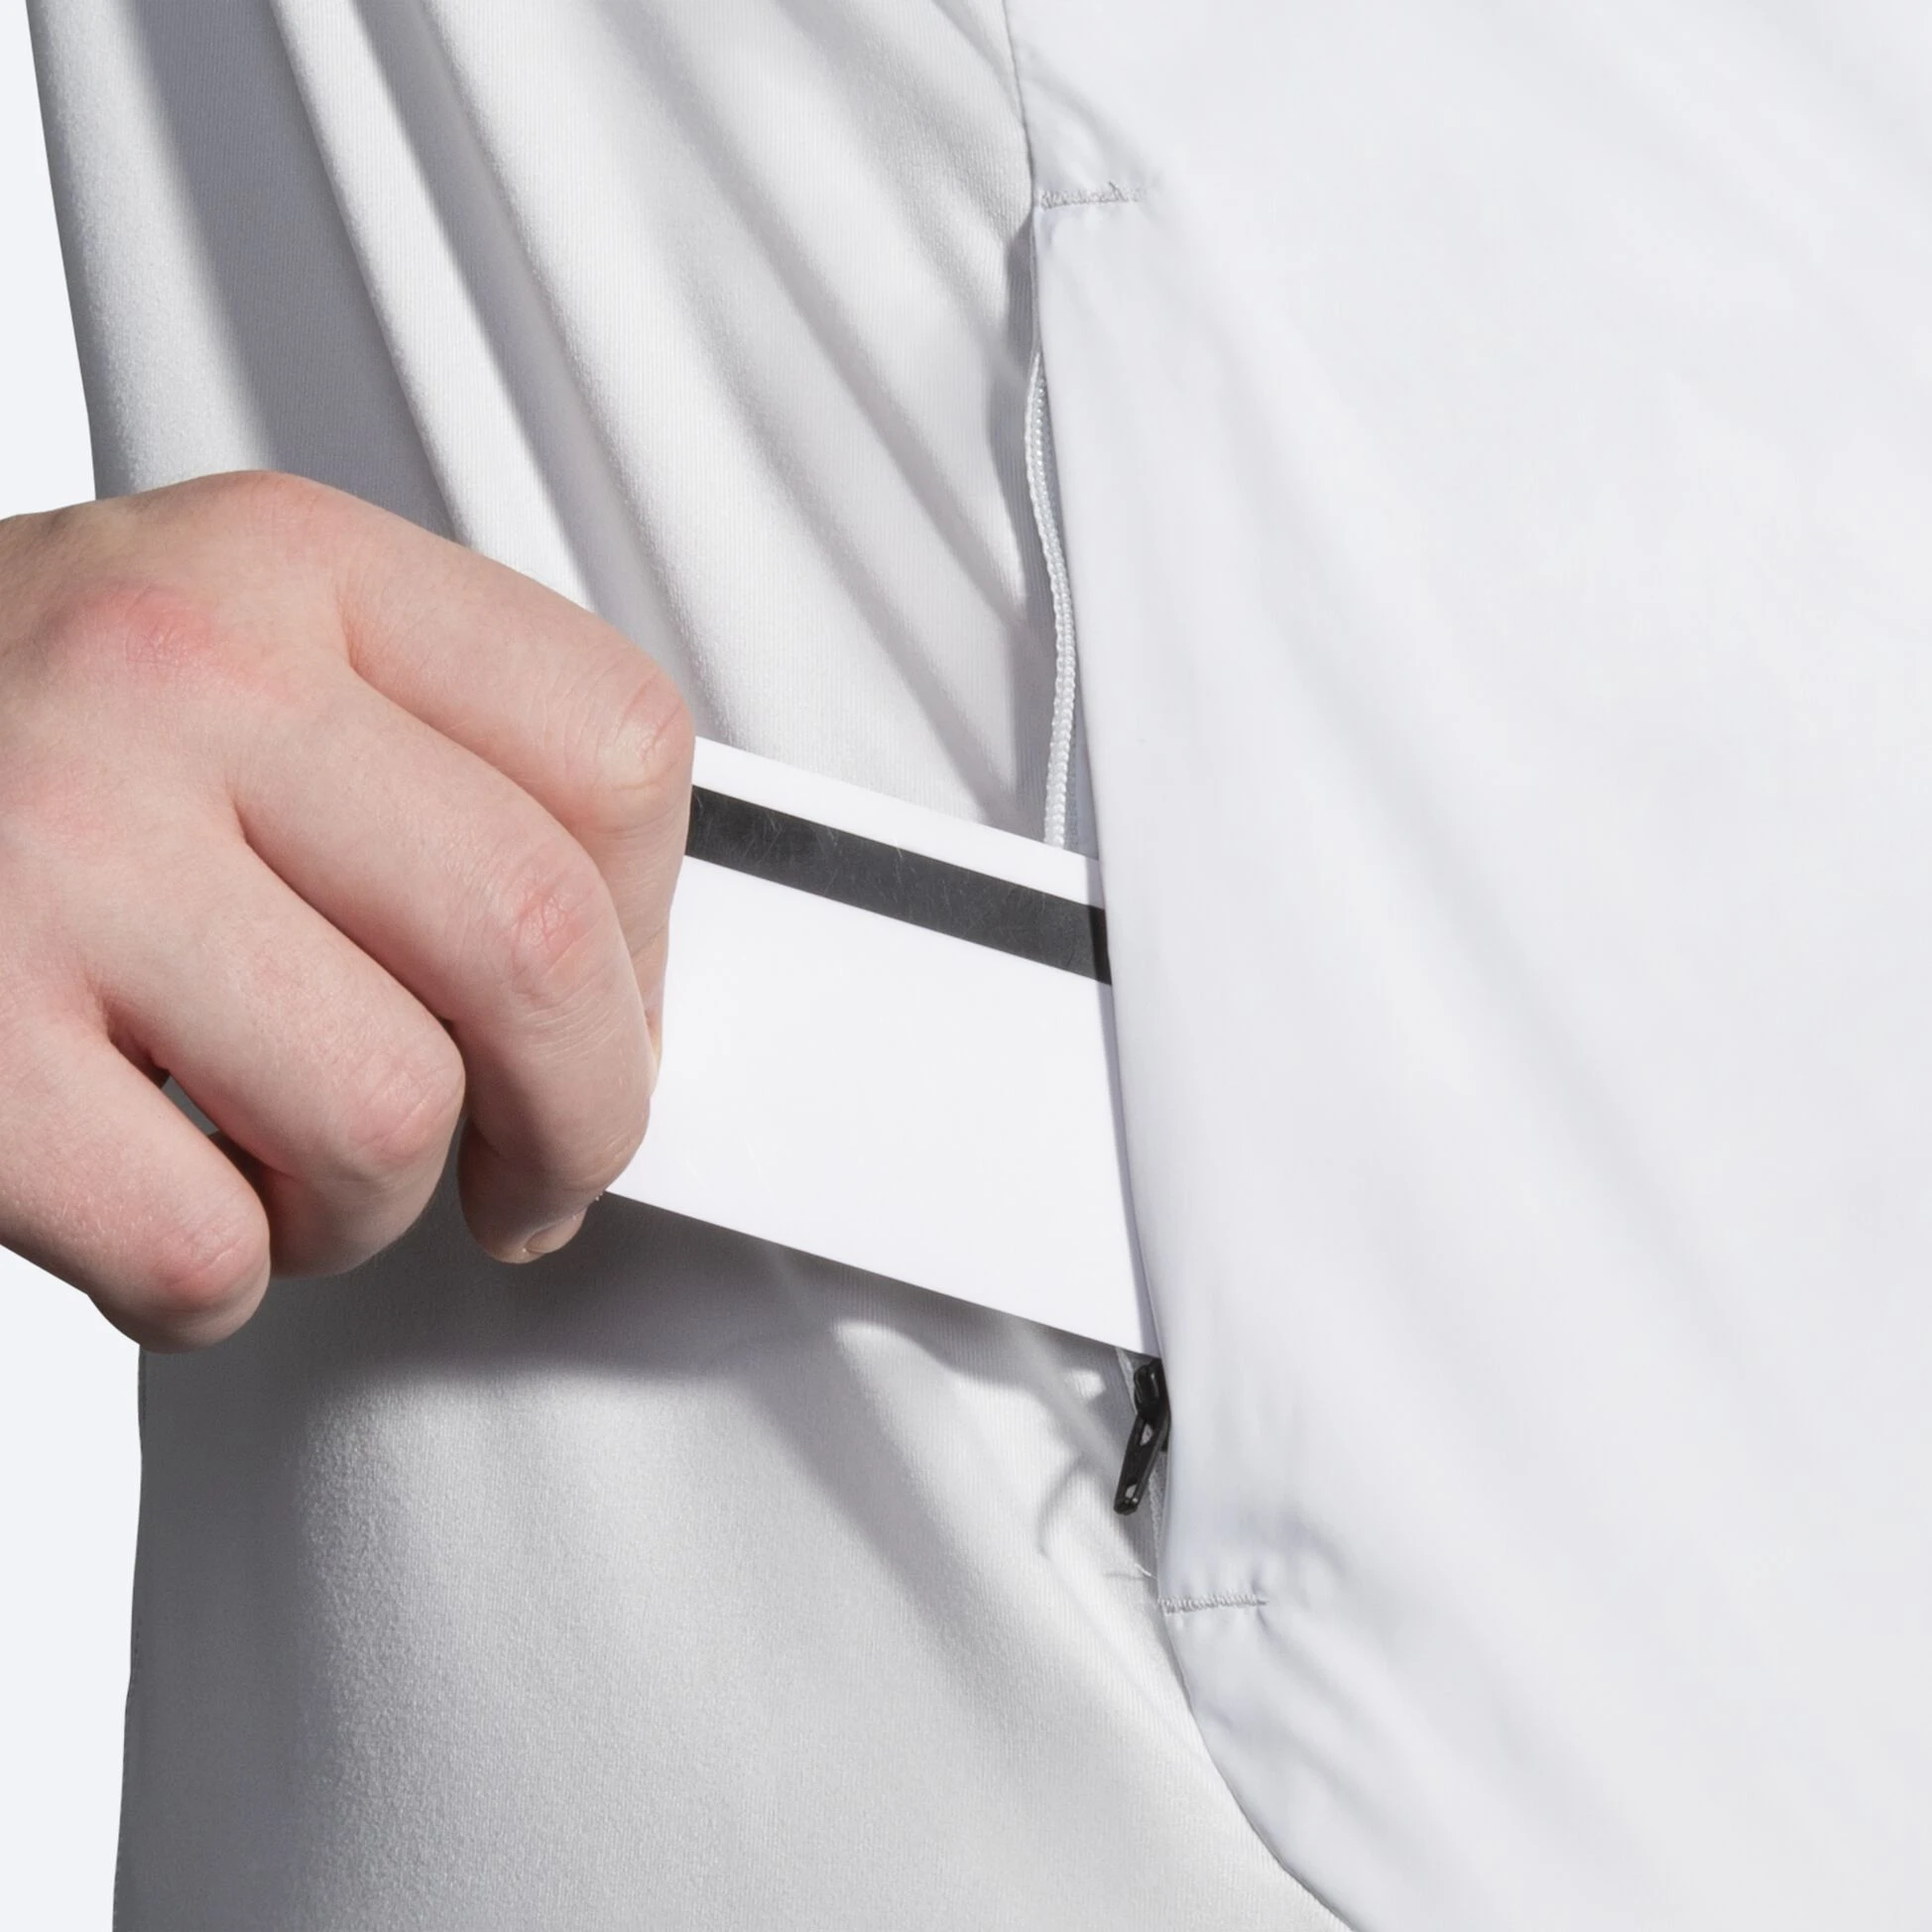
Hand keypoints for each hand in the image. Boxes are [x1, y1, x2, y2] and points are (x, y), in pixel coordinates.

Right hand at [0, 472, 691, 1347]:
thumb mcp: (227, 653)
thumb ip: (430, 764)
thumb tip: (627, 980)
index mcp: (288, 568)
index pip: (617, 749)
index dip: (652, 930)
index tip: (614, 1010)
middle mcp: (176, 674)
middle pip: (538, 943)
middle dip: (582, 1116)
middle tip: (541, 1171)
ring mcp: (47, 846)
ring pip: (388, 1114)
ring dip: (370, 1208)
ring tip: (293, 1172)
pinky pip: (199, 1243)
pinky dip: (213, 1280)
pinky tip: (169, 1211)